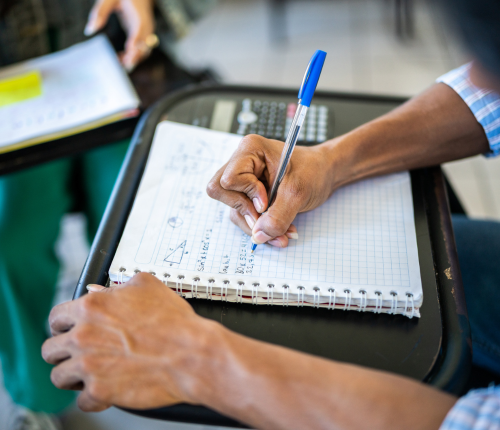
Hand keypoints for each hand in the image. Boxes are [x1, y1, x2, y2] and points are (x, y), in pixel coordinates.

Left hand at [42, 274, 220, 411]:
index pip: (57, 317)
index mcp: (92, 308)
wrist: (191, 354)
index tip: (67, 330)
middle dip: (63, 352)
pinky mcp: (100, 391)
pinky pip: (82, 400)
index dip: (62, 324)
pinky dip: (94, 398)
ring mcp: (89, 365)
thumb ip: (118, 286)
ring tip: (89, 375)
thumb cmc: (174, 321)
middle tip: (77, 354)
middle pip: (51, 349)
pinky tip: (106, 390)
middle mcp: (84, 336)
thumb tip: (101, 290)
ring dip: (73, 376)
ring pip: (60, 376)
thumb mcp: (147, 286)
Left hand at [85, 0, 155, 70]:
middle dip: (134, 57)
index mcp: (139, 16)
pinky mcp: (144, 36)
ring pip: (145, 51)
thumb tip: (89, 31)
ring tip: (118, 63)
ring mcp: (147, 32)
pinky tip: (121, 58)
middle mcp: (147, 26)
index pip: (139, 31)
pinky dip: (134, 57)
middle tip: (121, 65)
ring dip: (134, 59)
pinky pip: (142, 50)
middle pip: (145, 46)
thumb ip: (99, 12)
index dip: (135, 42)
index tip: (128, 53)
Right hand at [207, 135, 335, 247]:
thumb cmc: (314, 170)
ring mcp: (244, 180)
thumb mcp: (298, 192)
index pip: (229, 180)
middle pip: (223, 194)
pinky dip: (262, 227)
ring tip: (283, 232)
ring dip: (258, 226)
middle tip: (268, 219)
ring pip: (235, 210)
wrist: (326, 174)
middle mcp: (242, 163)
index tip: (266, 202)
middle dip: (247, 214)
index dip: (247, 195)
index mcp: (250, 151)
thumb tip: (259, 236)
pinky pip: (246, 216)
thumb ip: (278, 216)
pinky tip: (281, 230)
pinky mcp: (250, 195)